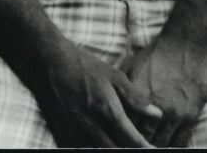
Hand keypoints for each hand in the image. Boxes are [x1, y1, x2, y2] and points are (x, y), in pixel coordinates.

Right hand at [32, 40, 162, 147]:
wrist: (49, 62)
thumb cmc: (84, 66)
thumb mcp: (113, 76)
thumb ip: (135, 98)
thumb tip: (158, 114)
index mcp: (107, 111)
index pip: (132, 141)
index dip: (146, 149)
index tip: (157, 150)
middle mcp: (92, 127)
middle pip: (117, 152)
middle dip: (132, 152)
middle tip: (144, 149)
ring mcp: (76, 134)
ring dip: (115, 151)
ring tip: (125, 146)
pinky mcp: (64, 137)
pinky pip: (82, 150)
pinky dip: (96, 148)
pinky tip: (106, 143)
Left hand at [123, 34, 206, 147]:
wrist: (187, 44)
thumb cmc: (159, 52)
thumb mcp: (135, 64)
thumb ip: (126, 86)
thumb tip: (112, 98)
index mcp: (139, 95)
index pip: (126, 123)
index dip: (121, 132)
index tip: (118, 136)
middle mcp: (156, 107)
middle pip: (142, 137)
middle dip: (136, 143)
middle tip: (133, 144)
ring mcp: (175, 114)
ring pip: (161, 143)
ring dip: (154, 147)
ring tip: (149, 146)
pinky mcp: (191, 116)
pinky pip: (181, 141)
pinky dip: (172, 147)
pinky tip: (166, 147)